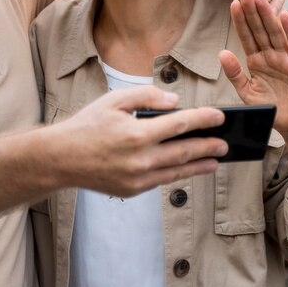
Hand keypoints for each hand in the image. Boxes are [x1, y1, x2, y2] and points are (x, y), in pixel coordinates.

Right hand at [52, 85, 227, 196]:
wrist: (62, 158)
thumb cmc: (88, 124)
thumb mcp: (114, 100)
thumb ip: (146, 96)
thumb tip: (175, 102)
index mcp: (137, 133)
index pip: (180, 123)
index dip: (203, 119)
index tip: (219, 117)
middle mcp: (141, 158)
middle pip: (185, 151)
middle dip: (208, 146)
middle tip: (225, 143)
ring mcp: (138, 178)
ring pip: (177, 171)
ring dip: (199, 165)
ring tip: (216, 161)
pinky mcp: (133, 189)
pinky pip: (162, 180)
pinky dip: (178, 174)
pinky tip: (187, 168)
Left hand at [218, 0, 287, 134]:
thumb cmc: (269, 107)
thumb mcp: (246, 91)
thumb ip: (235, 73)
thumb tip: (222, 53)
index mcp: (256, 60)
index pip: (246, 36)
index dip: (240, 20)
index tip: (232, 4)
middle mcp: (270, 55)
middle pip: (259, 29)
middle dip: (251, 11)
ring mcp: (285, 58)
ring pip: (274, 33)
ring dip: (267, 15)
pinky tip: (284, 14)